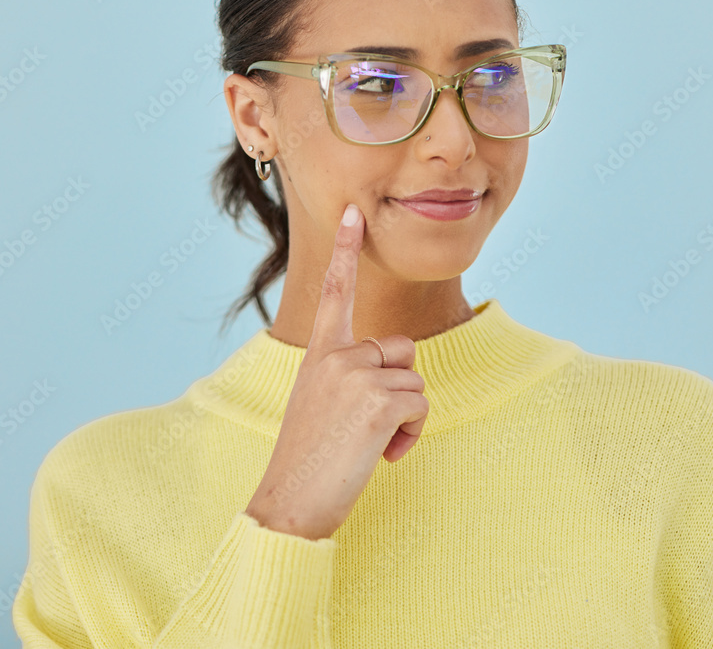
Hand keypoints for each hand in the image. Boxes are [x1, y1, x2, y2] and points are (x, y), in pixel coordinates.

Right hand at [245, 204, 428, 539]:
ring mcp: (355, 375)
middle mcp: (336, 356)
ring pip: (415, 380)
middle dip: (398, 388)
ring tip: (370, 443)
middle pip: (401, 350)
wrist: (291, 500)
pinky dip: (411, 434)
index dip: (345, 251)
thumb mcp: (322, 401)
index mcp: (320, 353)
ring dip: (405, 416)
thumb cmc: (311, 457)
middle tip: (366, 426)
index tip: (352, 212)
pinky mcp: (378, 400)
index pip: (335, 292)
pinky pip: (420, 405)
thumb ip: (350, 373)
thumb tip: (397, 371)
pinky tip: (381, 455)